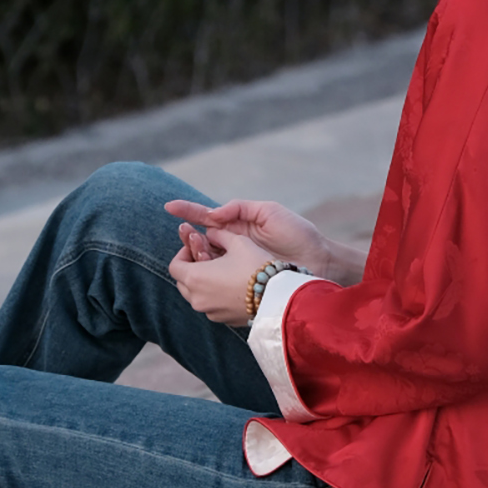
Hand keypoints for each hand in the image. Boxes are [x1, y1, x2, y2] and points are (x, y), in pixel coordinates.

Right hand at [166, 198, 326, 274]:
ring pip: (207, 260)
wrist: (319, 260)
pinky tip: (204, 271)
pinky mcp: (242, 281)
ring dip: (198, 254)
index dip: (188, 211)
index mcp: (240, 225)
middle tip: (185, 233)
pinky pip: (218, 278)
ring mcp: (237, 263)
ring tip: (197, 249)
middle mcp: (235, 244)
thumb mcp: (269, 212)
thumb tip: (213, 214)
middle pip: (202, 240)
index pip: (208, 217)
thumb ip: (240, 208)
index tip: (168, 207)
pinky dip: (208, 273)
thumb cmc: (298, 233)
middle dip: (190, 235)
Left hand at [167, 227, 270, 324]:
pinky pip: (211, 305)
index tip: (198, 245)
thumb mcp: (237, 241)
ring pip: (196, 296)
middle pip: (182, 282)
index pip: (174, 266)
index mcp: (195, 278)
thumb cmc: (256, 266)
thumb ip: (218, 235)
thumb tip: (211, 232)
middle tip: (208, 256)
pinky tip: (232, 285)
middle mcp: (198, 299)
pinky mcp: (223, 320)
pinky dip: (214, 295)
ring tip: (221, 270)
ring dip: (202, 282)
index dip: (183, 252)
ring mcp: (210, 312)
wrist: (277, 296)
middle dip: (191, 267)